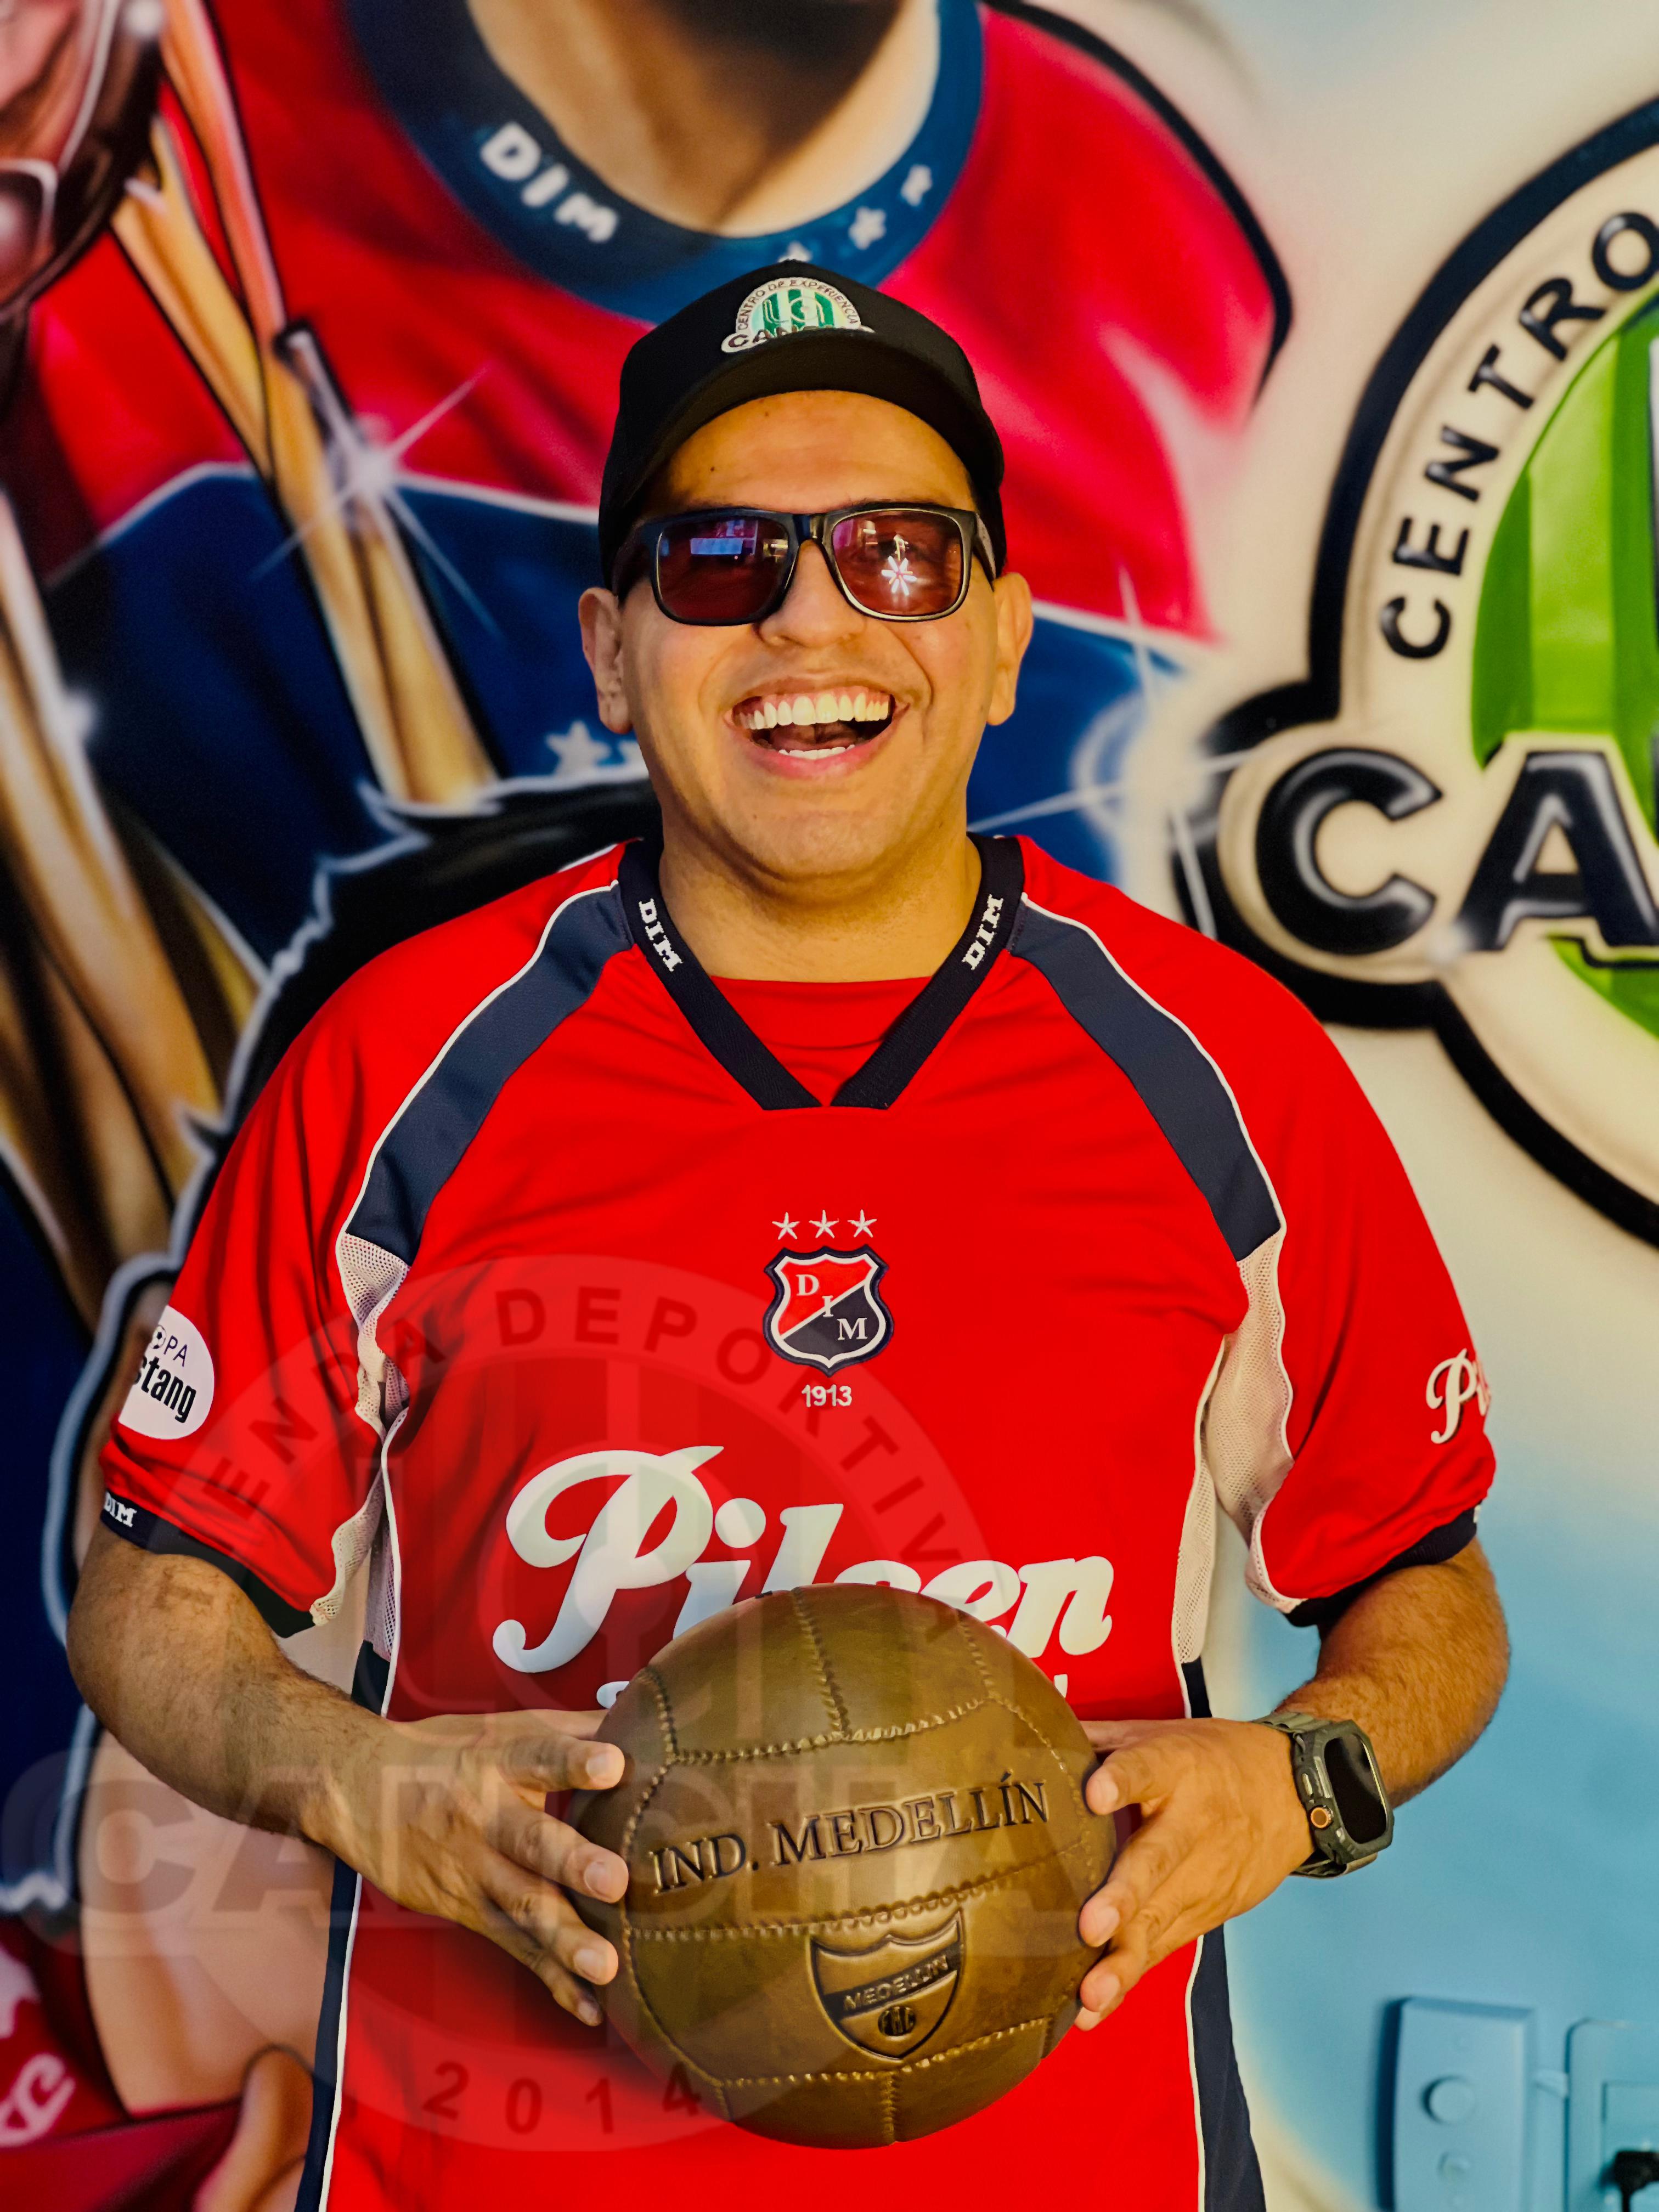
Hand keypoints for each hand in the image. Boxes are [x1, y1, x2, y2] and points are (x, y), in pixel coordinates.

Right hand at [318, 1708, 626, 2026]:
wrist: (355, 1788)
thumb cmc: (446, 1753)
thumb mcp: (504, 1726)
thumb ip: (574, 1725)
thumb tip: (642, 1714)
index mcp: (500, 1759)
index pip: (540, 1755)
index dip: (575, 1761)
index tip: (612, 1764)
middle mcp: (485, 1816)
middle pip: (530, 1840)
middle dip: (573, 1862)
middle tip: (614, 1880)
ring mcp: (473, 1869)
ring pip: (521, 1906)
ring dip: (565, 1939)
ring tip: (605, 1964)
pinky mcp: (465, 1909)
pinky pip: (513, 1946)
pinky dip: (549, 1978)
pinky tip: (586, 2005)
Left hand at [1073, 1717, 1311, 2026]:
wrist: (1295, 1793)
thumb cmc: (1209, 1758)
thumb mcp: (1158, 1733)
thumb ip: (1097, 1738)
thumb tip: (1027, 1727)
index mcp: (1177, 1766)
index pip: (1147, 1768)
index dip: (1123, 1779)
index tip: (1096, 1793)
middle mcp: (1191, 1824)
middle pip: (1156, 1860)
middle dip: (1124, 1895)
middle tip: (1092, 1925)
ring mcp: (1201, 1877)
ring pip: (1159, 1920)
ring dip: (1123, 1960)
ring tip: (1089, 1992)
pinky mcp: (1202, 1915)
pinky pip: (1161, 1948)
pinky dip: (1129, 1979)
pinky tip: (1093, 2008)